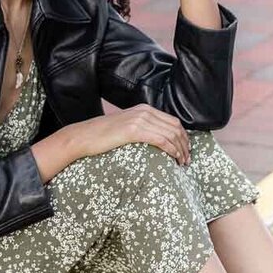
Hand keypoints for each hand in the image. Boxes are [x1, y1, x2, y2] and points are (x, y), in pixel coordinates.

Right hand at [72, 104, 190, 165]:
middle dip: (185, 144)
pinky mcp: (134, 131)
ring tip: (182, 163)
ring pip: (171, 134)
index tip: (186, 150)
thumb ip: (141, 127)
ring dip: (180, 150)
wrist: (84, 136)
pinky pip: (161, 140)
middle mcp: (144, 111)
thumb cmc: (102, 136)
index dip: (183, 136)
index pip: (173, 121)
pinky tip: (174, 159)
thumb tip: (157, 140)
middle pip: (175, 127)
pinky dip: (172, 150)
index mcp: (144, 109)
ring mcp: (139, 120)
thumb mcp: (126, 126)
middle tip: (187, 160)